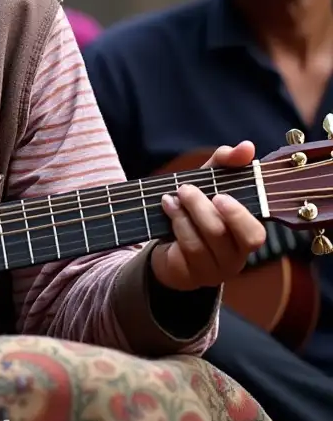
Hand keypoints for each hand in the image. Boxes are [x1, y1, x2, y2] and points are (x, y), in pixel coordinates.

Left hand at [150, 140, 267, 291]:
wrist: (169, 246)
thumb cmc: (197, 212)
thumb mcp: (209, 183)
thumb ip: (226, 163)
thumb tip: (247, 146)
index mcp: (245, 236)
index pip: (254, 234)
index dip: (239, 216)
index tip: (220, 195)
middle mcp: (234, 257)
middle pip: (222, 235)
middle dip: (201, 208)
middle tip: (185, 188)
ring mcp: (212, 269)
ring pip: (201, 243)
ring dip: (183, 214)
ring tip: (171, 196)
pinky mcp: (190, 275)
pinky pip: (184, 250)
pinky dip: (174, 224)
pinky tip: (167, 207)